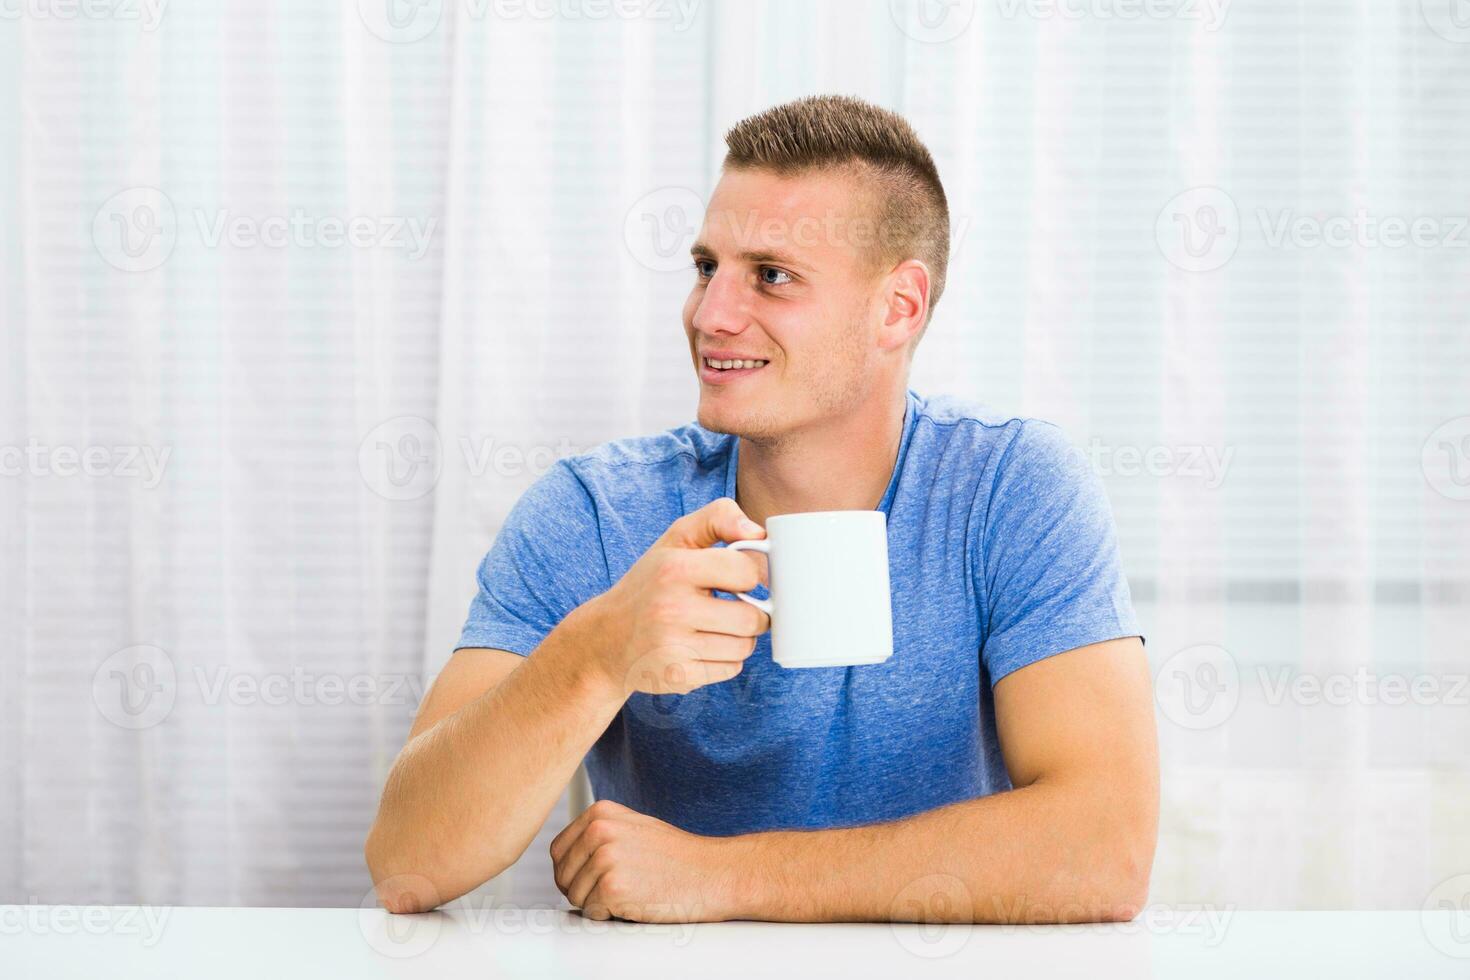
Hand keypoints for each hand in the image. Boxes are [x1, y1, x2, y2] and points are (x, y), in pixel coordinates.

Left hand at [550, 799, 748, 921]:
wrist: (712, 873)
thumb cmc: (678, 857)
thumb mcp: (633, 828)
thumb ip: (599, 835)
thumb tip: (565, 858)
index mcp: (600, 813)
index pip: (559, 850)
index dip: (572, 871)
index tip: (590, 879)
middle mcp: (599, 830)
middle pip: (563, 875)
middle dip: (582, 889)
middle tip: (614, 890)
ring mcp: (604, 858)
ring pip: (575, 897)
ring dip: (597, 903)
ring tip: (631, 892)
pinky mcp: (611, 887)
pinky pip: (591, 913)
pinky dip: (609, 915)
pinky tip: (635, 902)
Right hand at [581, 497, 769, 696]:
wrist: (605, 639)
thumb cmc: (651, 583)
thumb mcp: (676, 539)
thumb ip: (719, 518)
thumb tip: (760, 533)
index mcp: (674, 569)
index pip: (746, 571)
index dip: (748, 574)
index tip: (736, 578)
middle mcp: (671, 609)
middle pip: (752, 618)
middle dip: (751, 613)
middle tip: (733, 607)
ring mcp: (673, 647)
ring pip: (745, 646)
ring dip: (740, 638)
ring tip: (716, 627)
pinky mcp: (677, 677)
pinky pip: (732, 669)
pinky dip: (726, 659)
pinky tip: (703, 647)